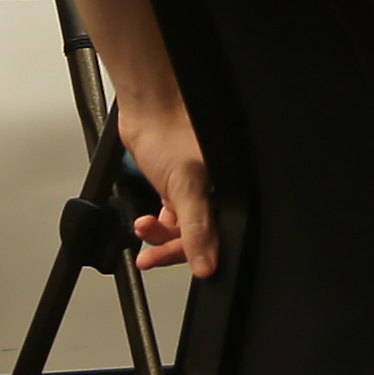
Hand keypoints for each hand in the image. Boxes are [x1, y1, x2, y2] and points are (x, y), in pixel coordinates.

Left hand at [114, 96, 216, 275]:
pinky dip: (156, 224)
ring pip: (181, 228)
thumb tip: (206, 264)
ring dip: (160, 234)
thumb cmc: (172, 132)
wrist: (147, 108)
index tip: (183, 265)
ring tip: (144, 228)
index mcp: (229, 192)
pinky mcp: (175, 186)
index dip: (201, 254)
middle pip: (198, 237)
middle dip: (173, 247)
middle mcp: (215, 193)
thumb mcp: (187, 187)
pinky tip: (145, 223)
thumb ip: (196, 228)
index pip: (220, 237)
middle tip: (152, 257)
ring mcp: (194, 191)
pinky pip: (170, 216)